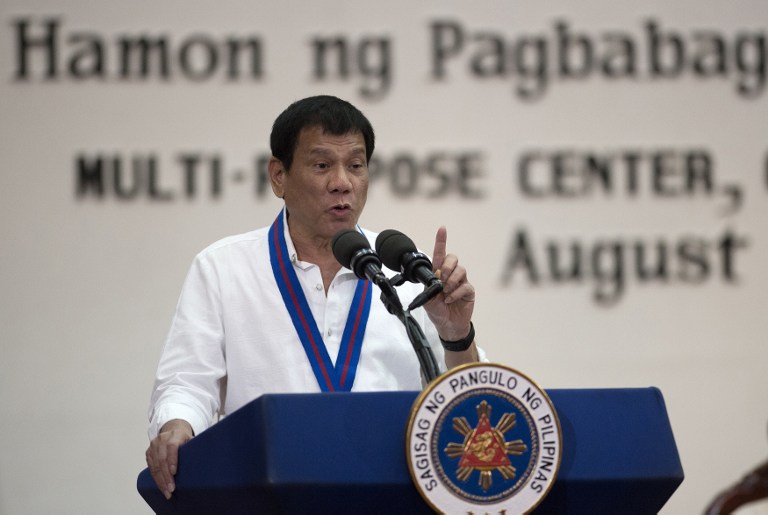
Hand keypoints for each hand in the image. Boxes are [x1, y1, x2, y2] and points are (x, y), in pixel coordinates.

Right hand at [145, 419, 193, 499]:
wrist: (173, 430)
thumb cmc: (185, 439)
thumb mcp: (192, 440)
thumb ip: (196, 448)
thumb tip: (206, 461)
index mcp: (175, 435)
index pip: (172, 447)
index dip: (172, 460)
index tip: (174, 473)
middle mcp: (162, 439)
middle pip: (162, 459)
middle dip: (166, 476)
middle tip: (171, 489)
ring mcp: (154, 446)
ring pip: (155, 466)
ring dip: (160, 481)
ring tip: (167, 492)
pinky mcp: (148, 452)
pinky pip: (151, 468)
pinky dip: (156, 478)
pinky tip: (161, 486)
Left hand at [424, 226, 474, 341]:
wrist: (448, 326)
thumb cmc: (437, 311)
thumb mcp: (428, 300)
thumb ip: (430, 287)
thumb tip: (437, 276)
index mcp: (438, 274)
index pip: (439, 255)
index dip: (441, 241)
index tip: (442, 229)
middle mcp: (450, 275)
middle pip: (452, 258)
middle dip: (446, 266)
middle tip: (441, 280)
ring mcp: (460, 282)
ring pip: (460, 270)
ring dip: (451, 281)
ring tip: (446, 292)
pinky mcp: (469, 291)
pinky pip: (465, 285)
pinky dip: (456, 292)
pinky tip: (450, 299)